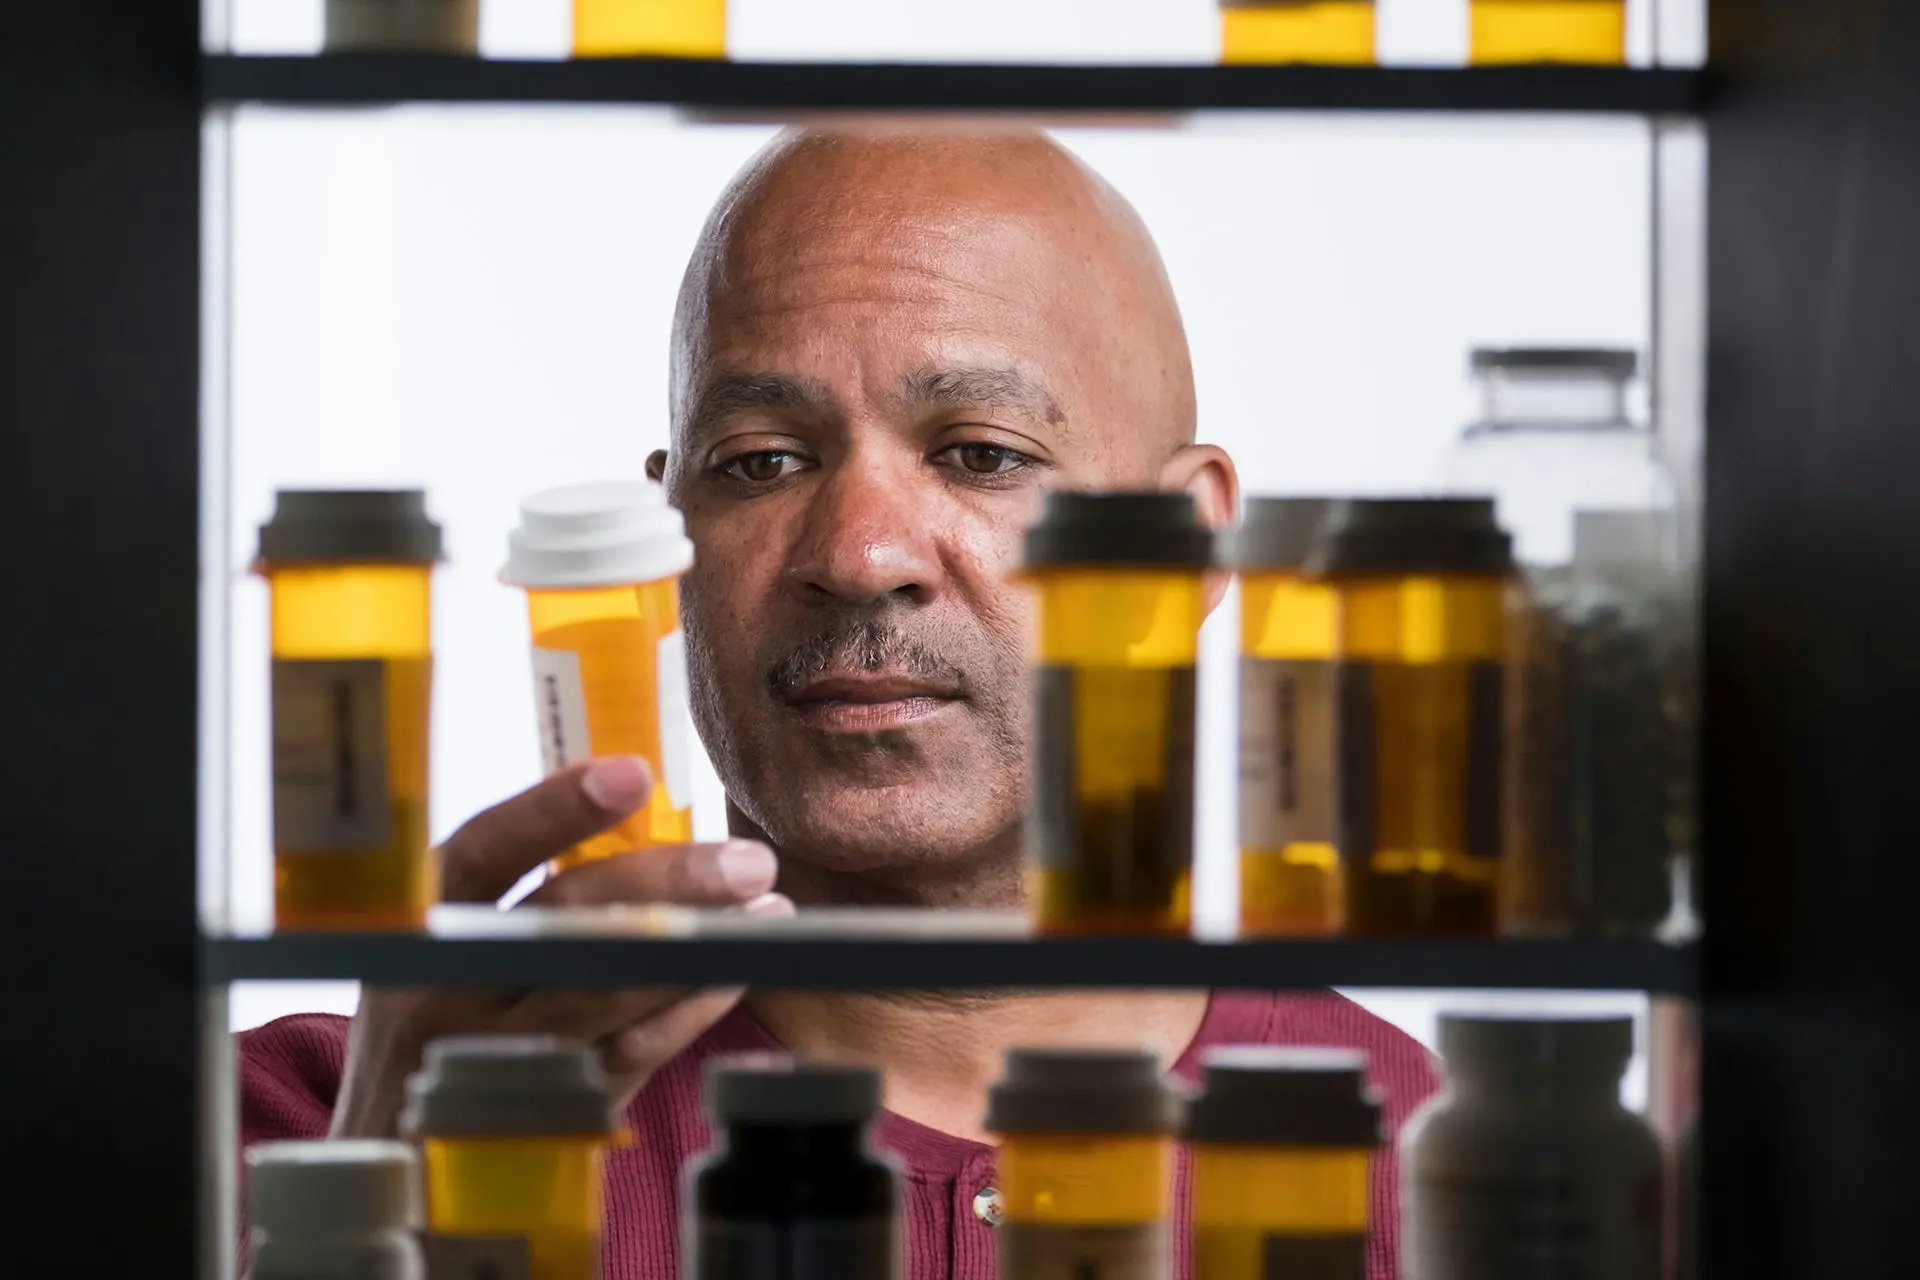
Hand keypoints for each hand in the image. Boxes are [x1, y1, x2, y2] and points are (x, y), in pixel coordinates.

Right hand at [330, 756, 787, 1137]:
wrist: (396, 1150)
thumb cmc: (443, 1011)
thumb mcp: (441, 942)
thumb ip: (513, 887)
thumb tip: (640, 802)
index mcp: (420, 925)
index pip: (482, 852)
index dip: (553, 811)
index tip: (633, 773)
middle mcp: (449, 992)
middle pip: (562, 925)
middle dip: (666, 884)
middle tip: (749, 861)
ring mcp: (497, 1059)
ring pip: (608, 993)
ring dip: (698, 946)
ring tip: (768, 906)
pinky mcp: (544, 1112)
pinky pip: (631, 1055)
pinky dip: (688, 1010)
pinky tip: (732, 973)